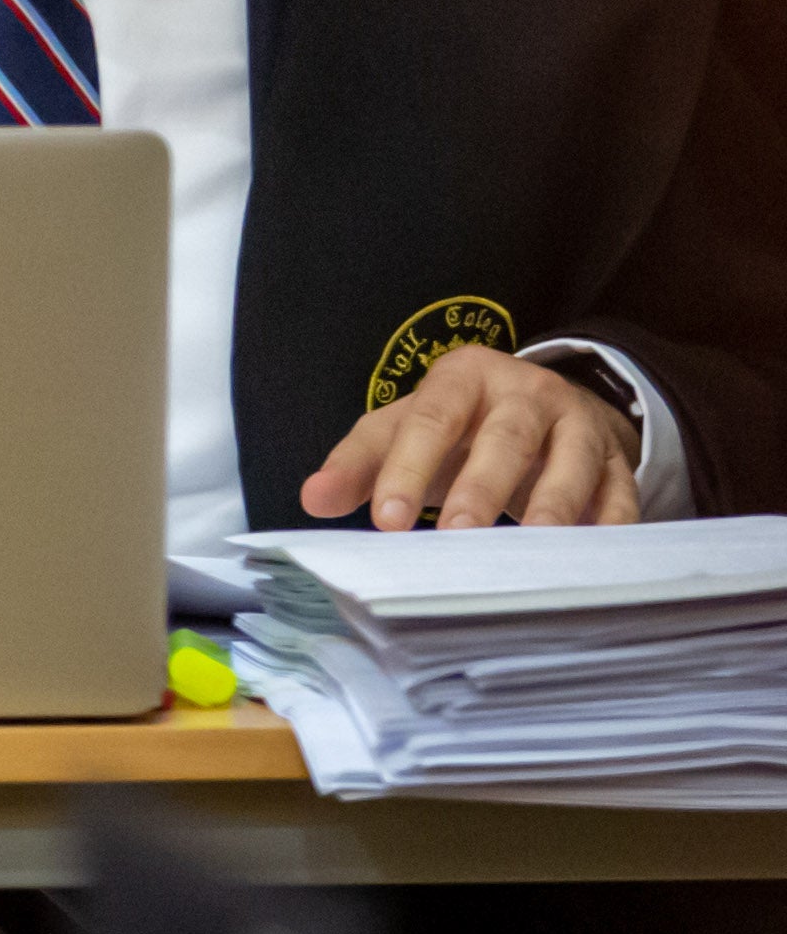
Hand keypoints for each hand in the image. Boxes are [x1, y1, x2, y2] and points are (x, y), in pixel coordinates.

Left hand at [299, 346, 642, 531]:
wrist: (542, 407)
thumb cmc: (459, 425)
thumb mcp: (404, 430)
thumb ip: (358, 463)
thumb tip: (312, 499)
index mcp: (464, 376)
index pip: (431, 419)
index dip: (407, 468)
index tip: (386, 520)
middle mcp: (527, 392)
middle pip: (505, 438)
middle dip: (480, 487)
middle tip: (455, 536)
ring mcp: (579, 424)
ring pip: (571, 462)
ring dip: (552, 507)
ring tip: (531, 550)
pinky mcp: (617, 461)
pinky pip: (621, 493)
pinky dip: (611, 526)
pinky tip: (592, 557)